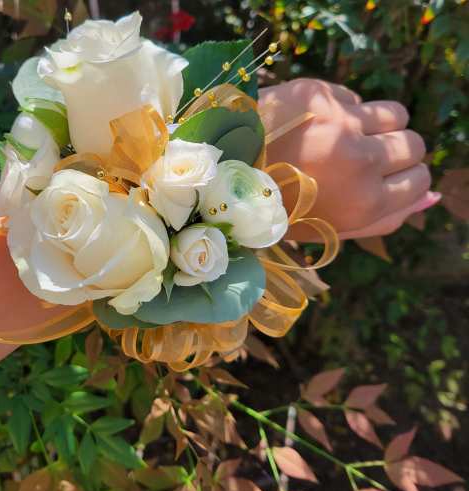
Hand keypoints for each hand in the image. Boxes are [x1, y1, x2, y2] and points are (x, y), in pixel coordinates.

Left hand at [260, 79, 439, 239]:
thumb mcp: (330, 230)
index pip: (419, 182)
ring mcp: (342, 123)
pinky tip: (313, 127)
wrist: (225, 170)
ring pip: (396, 114)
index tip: (390, 179)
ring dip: (378, 126)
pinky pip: (356, 99)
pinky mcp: (323, 94)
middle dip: (396, 153)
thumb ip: (384, 219)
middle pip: (414, 145)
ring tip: (345, 138)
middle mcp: (360, 161)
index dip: (407, 179)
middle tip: (363, 159)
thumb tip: (431, 197)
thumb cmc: (280, 208)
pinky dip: (344, 112)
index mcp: (362, 203)